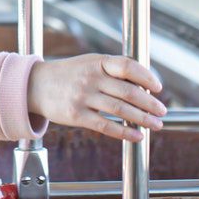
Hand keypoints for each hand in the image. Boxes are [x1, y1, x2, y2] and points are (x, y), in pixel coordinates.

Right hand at [25, 54, 167, 143]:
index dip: (146, 77)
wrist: (36, 85)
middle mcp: (91, 78)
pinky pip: (106, 126)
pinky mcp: (76, 115)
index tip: (158, 88)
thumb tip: (144, 86)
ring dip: (142, 119)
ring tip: (155, 124)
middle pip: (128, 92)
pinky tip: (136, 136)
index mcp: (97, 62)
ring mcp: (83, 97)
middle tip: (162, 111)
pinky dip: (124, 132)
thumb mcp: (89, 63)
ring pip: (120, 110)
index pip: (127, 66)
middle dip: (150, 104)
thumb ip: (113, 71)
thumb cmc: (69, 74)